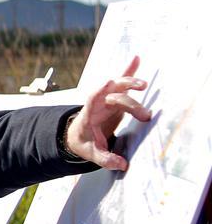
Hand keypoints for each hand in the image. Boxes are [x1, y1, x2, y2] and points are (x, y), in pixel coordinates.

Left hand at [65, 56, 151, 170]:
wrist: (77, 135)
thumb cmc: (83, 143)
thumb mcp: (90, 153)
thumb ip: (105, 159)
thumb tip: (122, 165)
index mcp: (89, 115)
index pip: (92, 101)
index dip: (99, 91)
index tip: (108, 83)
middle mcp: (98, 104)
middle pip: (112, 97)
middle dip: (128, 104)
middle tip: (145, 116)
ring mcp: (107, 98)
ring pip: (118, 87)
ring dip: (129, 83)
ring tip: (143, 85)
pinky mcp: (115, 98)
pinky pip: (121, 82)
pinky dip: (128, 70)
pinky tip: (136, 58)